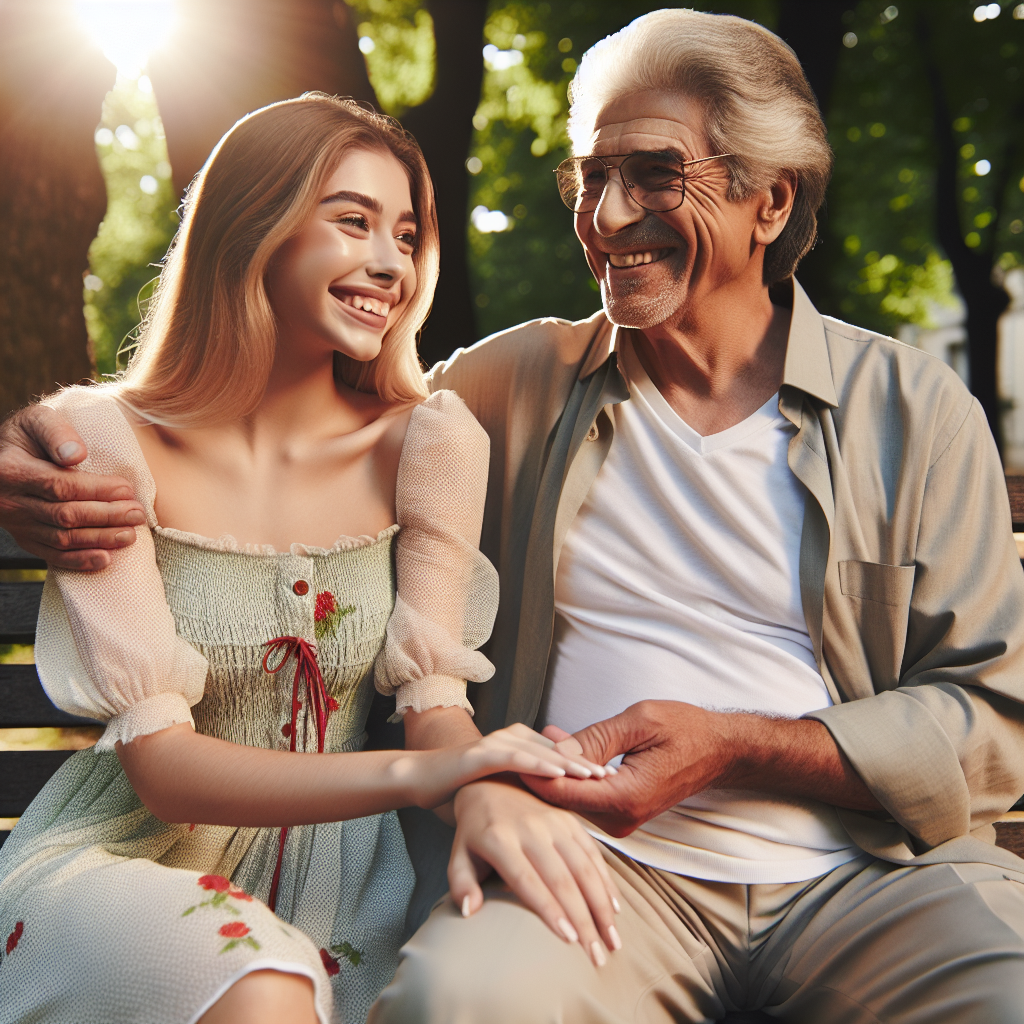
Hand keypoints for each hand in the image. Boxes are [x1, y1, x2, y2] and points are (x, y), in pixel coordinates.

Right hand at [0, 405, 144, 568]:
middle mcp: (10, 501)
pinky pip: (51, 555)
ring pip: (61, 538)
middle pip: (64, 515)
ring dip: (99, 539)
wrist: (3, 458)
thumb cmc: (28, 436)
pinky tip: (105, 558)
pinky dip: (79, 560)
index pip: (59, 486)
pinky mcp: (24, 538)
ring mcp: (16, 523)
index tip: (127, 489)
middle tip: (137, 514)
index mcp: (12, 470)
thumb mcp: (37, 420)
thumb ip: (56, 432)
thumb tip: (76, 455)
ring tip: (130, 534)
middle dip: (106, 516)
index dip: (96, 490)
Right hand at [413, 723, 607, 809]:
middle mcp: (512, 737)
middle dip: (586, 764)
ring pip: (541, 752)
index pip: (561, 753)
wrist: (422, 779)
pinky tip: (558, 774)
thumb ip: (530, 791)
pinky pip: (514, 757)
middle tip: (612, 777)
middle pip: (557, 750)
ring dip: (569, 764)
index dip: (586, 765)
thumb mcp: (505, 789)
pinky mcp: (480, 754)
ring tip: (593, 776)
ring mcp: (496, 743)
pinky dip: (537, 765)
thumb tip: (561, 807)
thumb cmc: (466, 788)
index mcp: (521, 743)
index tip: (612, 780)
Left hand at [447, 778, 622, 966]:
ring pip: (584, 866)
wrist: (491, 783)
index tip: (568, 940)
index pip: (528, 880)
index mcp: (500, 839)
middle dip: (584, 919)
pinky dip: (606, 881)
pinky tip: (615, 908)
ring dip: (602, 905)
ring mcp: (553, 821)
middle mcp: (530, 828)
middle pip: (562, 878)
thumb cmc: (473, 831)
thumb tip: (470, 911)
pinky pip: (593, 852)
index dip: (549, 909)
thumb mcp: (457, 854)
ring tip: (613, 940)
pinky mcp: (569, 819)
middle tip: (597, 956)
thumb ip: (460, 884)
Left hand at [523, 701, 730, 836]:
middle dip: (536, 771)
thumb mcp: (639, 721)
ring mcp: (622, 820)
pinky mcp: (621, 814)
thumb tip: (555, 748)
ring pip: (569, 800)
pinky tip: (556, 747)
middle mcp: (622, 818)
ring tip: (527, 741)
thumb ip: (596, 738)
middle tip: (509, 743)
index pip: (562, 793)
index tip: (505, 754)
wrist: (720, 750)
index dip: (531, 773)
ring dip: (550, 772)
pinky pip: (583, 797)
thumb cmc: (686, 730)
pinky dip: (567, 776)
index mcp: (626, 797)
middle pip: (560, 800)